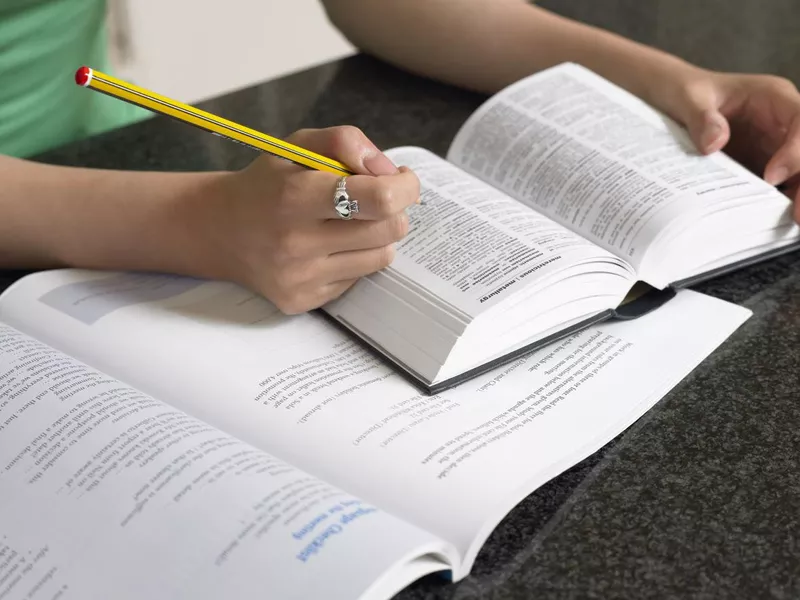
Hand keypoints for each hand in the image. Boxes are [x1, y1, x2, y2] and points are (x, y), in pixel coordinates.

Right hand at [194, 126, 418, 312]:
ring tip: (351, 223)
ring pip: (381, 257)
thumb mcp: (297, 146)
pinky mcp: (303, 300)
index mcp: (296, 196)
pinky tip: (329, 247)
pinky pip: (358, 279)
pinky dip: (355, 259)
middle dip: (395, 210)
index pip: (379, 199)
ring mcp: (300, 278)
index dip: (404, 187)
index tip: (402, 180)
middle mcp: (297, 242)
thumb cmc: (266, 184)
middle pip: (389, 230)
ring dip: (378, 236)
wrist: (219, 231)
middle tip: (378, 200)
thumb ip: (345, 142)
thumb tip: (388, 170)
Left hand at [663, 68, 799, 216]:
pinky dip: (776, 204)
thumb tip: (713, 143)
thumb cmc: (684, 92)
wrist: (672, 101)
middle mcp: (782, 124)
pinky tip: (767, 223)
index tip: (771, 177)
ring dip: (797, 196)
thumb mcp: (686, 97)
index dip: (796, 150)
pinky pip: (779, 187)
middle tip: (796, 215)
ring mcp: (775, 147)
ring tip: (790, 224)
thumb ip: (700, 117)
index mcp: (773, 98)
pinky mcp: (762, 167)